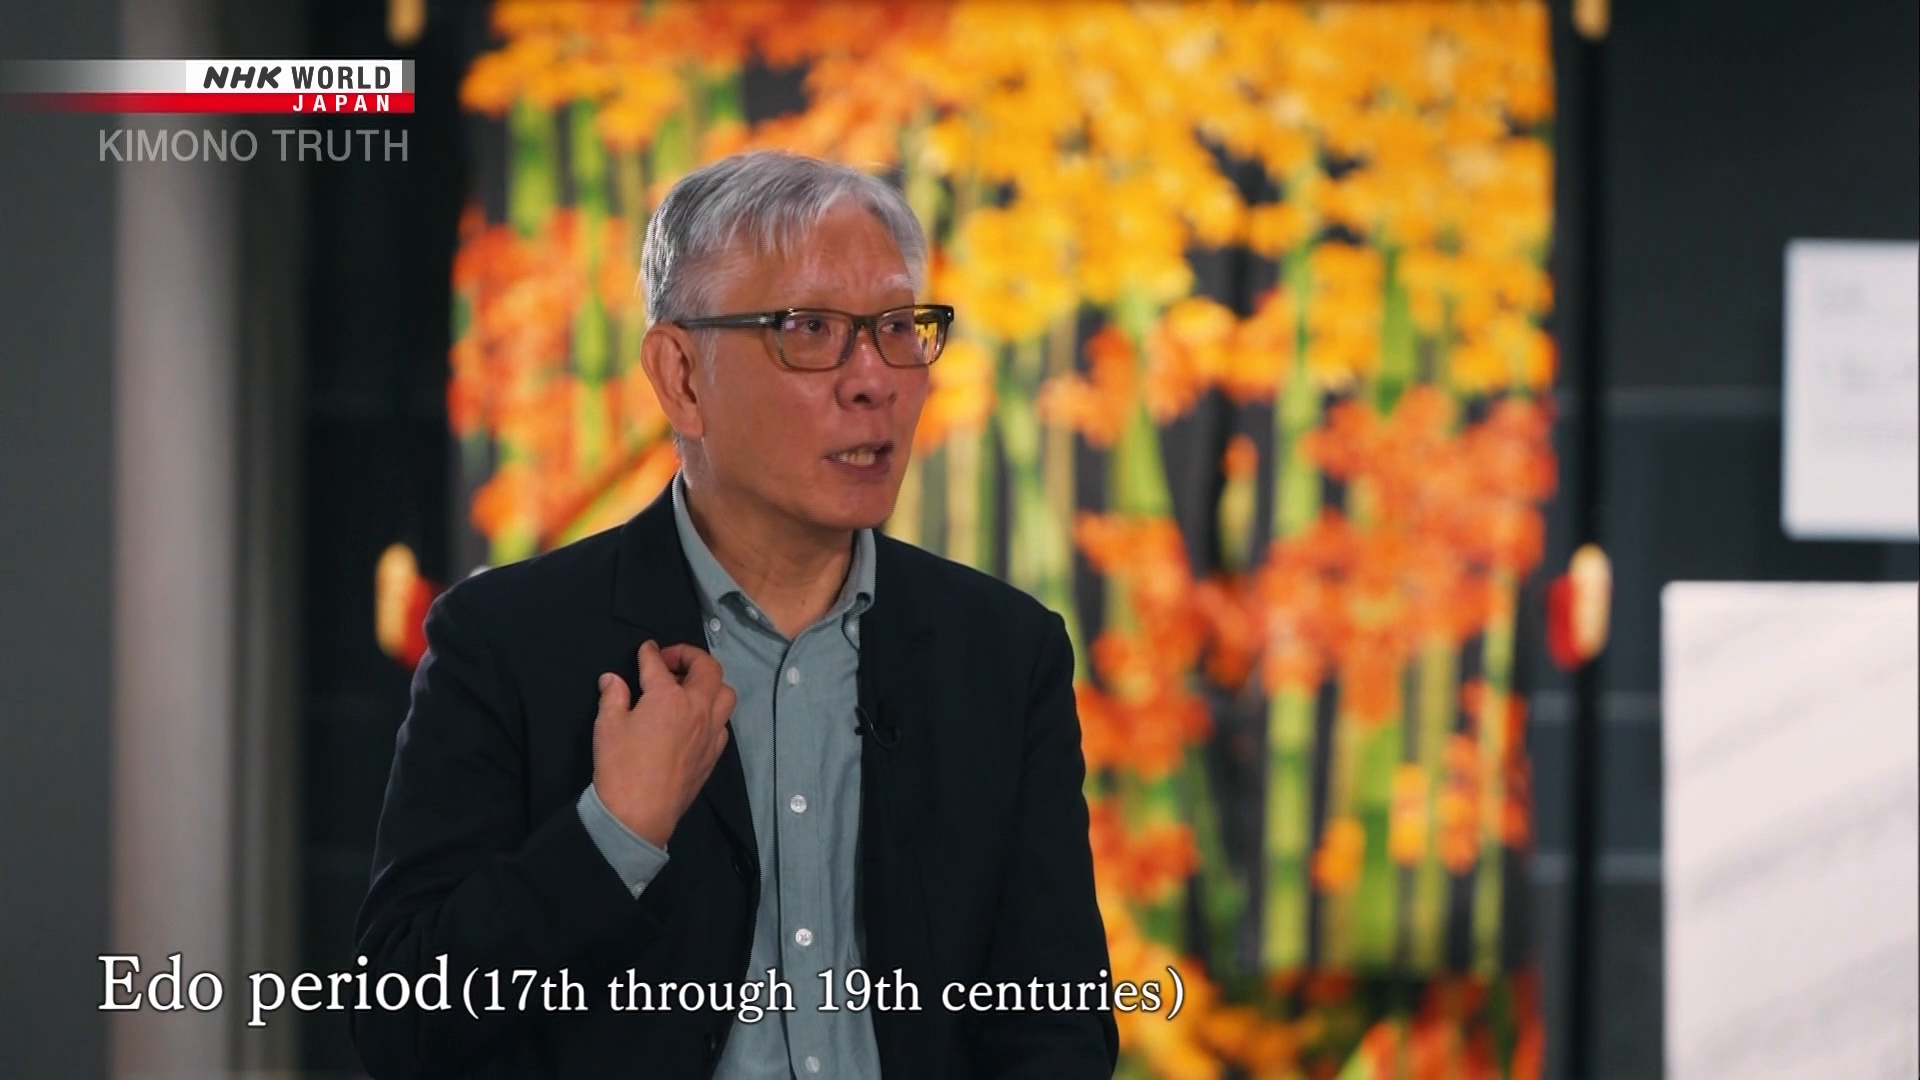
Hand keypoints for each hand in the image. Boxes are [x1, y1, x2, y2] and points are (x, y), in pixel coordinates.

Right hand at [592, 641, 736, 847]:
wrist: (639, 814)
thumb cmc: (620, 766)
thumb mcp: (608, 726)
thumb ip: (613, 696)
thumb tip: (612, 679)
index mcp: (670, 697)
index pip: (659, 664)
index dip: (650, 652)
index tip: (646, 649)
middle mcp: (698, 709)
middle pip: (708, 669)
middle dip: (690, 657)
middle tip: (670, 663)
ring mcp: (711, 732)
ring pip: (726, 694)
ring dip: (710, 683)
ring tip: (688, 689)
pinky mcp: (714, 753)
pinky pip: (723, 723)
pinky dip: (712, 712)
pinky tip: (694, 719)